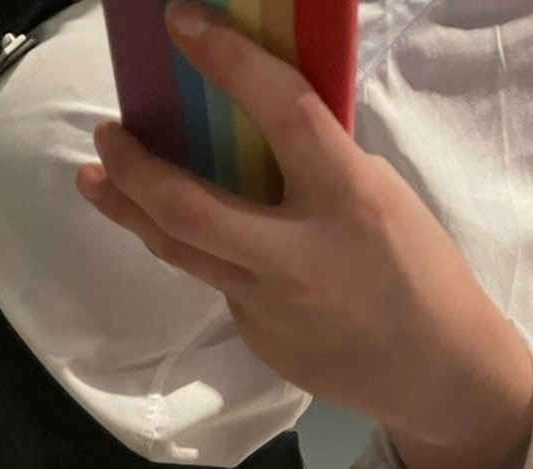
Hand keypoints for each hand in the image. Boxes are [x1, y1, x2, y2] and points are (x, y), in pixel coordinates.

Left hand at [78, 1, 532, 468]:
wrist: (433, 370)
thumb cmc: (417, 271)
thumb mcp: (381, 198)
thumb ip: (319, 167)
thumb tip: (258, 134)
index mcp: (347, 197)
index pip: (281, 111)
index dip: (227, 61)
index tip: (181, 24)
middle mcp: (296, 253)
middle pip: (186, 207)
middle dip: (133, 168)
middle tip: (106, 135)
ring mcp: (267, 304)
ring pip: (180, 251)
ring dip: (131, 213)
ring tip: (98, 181)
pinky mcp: (257, 338)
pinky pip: (219, 285)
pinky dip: (208, 257)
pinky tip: (218, 251)